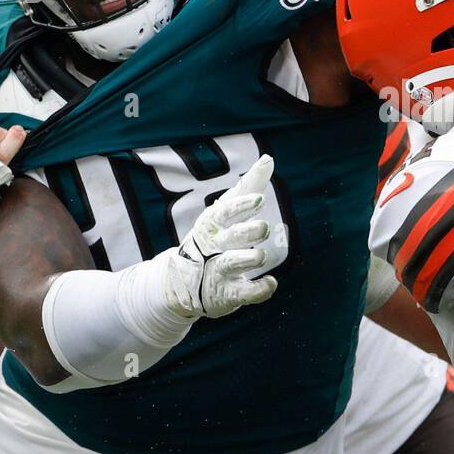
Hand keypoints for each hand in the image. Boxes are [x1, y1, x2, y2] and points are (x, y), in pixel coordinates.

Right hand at [164, 154, 279, 318]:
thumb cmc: (212, 238)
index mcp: (212, 224)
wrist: (182, 282)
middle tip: (263, 226)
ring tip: (261, 256)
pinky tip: (271, 283)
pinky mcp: (225, 295)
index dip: (241, 206)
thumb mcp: (226, 211)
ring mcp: (217, 272)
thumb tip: (268, 158)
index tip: (259, 199)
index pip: (224, 212)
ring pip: (231, 265)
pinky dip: (258, 290)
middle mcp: (212, 247)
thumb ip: (249, 187)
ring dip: (247, 259)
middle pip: (229, 237)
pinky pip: (242, 294)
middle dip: (246, 232)